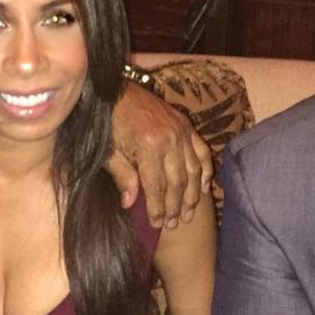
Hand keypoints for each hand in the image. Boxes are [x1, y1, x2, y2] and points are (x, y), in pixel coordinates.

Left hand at [106, 81, 212, 227]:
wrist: (116, 90)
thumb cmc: (110, 123)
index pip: (156, 186)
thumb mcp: (109, 151)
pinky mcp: (186, 126)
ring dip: (192, 195)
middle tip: (175, 224)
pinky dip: (205, 172)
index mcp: (148, 146)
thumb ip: (122, 176)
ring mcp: (181, 131)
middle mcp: (170, 139)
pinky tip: (203, 189)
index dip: (157, 208)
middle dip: (176, 206)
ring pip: (193, 170)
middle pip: (178, 182)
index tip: (157, 223)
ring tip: (189, 214)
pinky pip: (202, 152)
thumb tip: (129, 204)